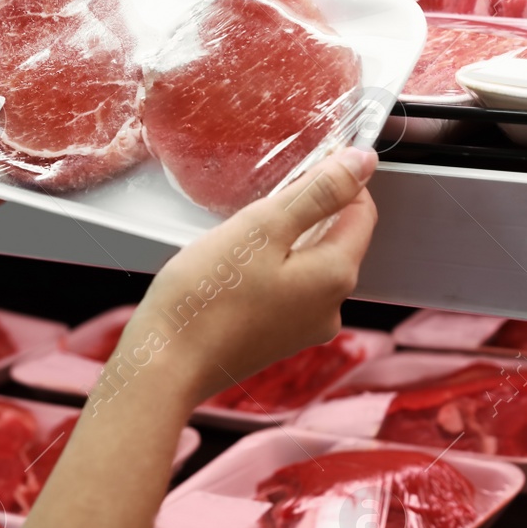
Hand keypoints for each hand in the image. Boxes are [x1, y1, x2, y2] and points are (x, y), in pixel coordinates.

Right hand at [109, 147, 378, 410]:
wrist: (163, 365)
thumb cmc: (205, 297)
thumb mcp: (262, 227)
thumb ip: (318, 192)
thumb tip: (363, 162)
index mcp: (335, 276)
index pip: (362, 212)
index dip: (339, 180)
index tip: (302, 166)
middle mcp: (330, 308)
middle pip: (334, 240)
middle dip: (304, 213)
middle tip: (256, 207)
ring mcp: (304, 329)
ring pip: (307, 265)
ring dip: (283, 243)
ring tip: (238, 240)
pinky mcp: (276, 340)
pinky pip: (286, 291)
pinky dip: (268, 270)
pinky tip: (233, 271)